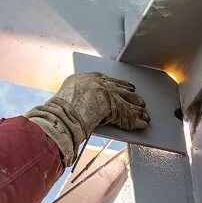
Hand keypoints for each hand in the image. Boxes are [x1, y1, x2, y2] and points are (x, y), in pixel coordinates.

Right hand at [26, 72, 149, 164]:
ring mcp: (105, 92)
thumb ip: (77, 100)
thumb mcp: (66, 100)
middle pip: (118, 88)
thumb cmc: (58, 112)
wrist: (62, 114)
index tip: (125, 86)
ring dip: (135, 108)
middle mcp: (96, 82)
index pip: (104, 80)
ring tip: (144, 113)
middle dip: (129, 95)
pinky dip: (135, 121)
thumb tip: (78, 109)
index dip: (117, 84)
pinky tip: (142, 124)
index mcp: (83, 79)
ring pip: (125, 100)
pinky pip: (127, 114)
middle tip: (139, 100)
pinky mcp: (113, 104)